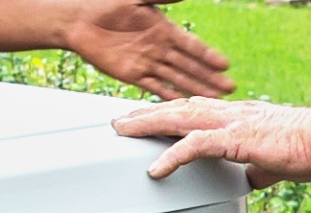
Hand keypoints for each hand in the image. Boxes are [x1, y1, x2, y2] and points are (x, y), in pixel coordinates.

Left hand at [61, 0, 233, 98]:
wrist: (80, 21)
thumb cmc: (107, 4)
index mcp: (164, 30)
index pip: (192, 46)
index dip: (208, 56)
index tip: (225, 65)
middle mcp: (159, 49)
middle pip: (189, 66)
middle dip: (209, 77)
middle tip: (230, 89)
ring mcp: (146, 63)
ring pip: (175, 79)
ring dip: (194, 89)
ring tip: (213, 100)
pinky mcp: (131, 74)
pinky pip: (152, 87)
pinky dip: (166, 95)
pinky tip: (179, 104)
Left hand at [112, 98, 310, 185]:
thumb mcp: (272, 162)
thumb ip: (255, 167)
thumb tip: (251, 178)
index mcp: (238, 118)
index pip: (194, 111)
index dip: (167, 113)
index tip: (146, 119)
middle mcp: (232, 114)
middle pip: (179, 109)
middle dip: (146, 115)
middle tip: (119, 123)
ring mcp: (233, 123)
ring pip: (180, 119)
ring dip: (149, 125)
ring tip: (123, 132)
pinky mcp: (238, 138)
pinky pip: (198, 145)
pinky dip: (174, 156)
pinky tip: (156, 168)